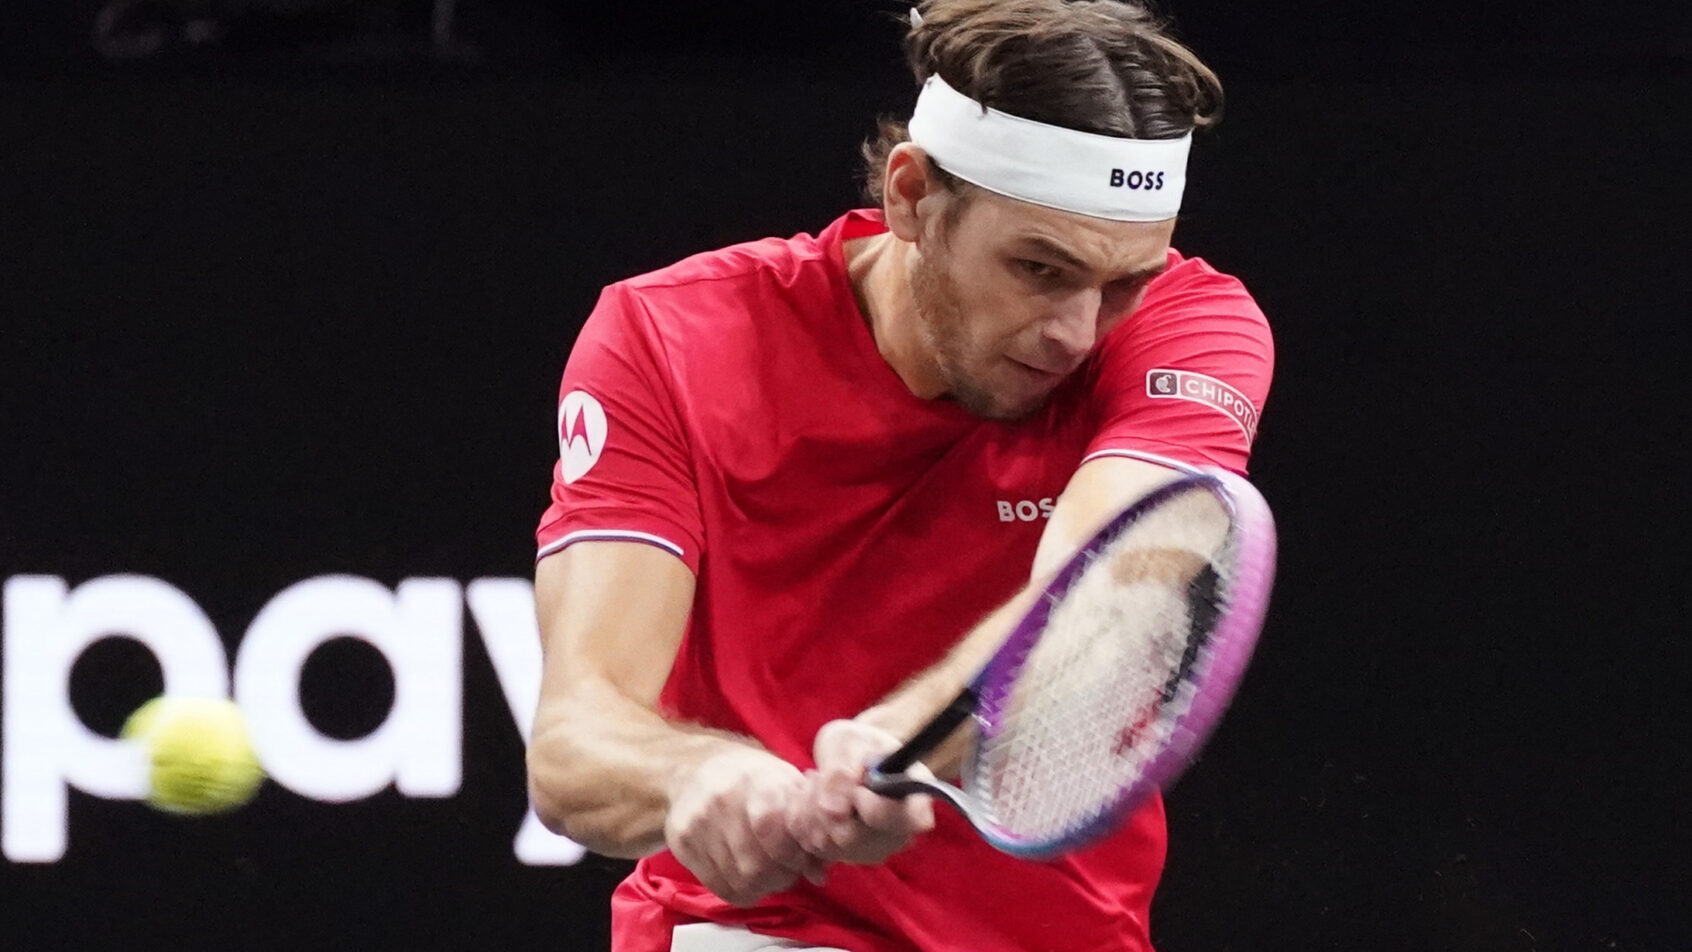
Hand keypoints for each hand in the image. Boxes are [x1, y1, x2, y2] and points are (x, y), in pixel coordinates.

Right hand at [665, 746, 826, 905]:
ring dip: (763, 885)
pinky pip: (719, 886)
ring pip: (740, 879)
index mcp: (754, 778)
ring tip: (769, 871)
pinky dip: (741, 890)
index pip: (773, 827)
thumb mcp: (786, 784)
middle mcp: (722, 799)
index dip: (793, 852)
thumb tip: (820, 872)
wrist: (695, 769)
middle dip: (781, 874)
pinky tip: (748, 876)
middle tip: (788, 868)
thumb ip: (807, 824)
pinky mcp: (681, 842)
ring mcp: (698, 822)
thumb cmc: (752, 778)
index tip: (801, 855)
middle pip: (757, 863)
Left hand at [789, 719, 934, 865]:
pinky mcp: (847, 857)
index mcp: (915, 802)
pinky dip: (802, 820)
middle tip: (820, 775)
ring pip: (827, 844)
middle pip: (853, 837)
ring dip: (810, 809)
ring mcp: (873, 850)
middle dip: (826, 803)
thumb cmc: (858, 744)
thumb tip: (834, 811)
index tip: (858, 790)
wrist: (849, 757)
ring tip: (815, 781)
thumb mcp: (850, 743)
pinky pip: (811, 846)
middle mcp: (900, 834)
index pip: (906, 822)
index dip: (874, 808)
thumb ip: (842, 772)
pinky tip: (808, 798)